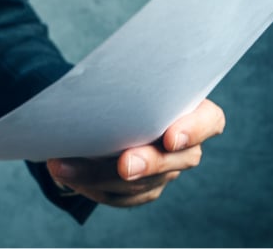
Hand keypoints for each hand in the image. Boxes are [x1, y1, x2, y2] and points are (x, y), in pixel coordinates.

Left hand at [46, 99, 225, 206]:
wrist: (107, 108)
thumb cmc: (123, 85)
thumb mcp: (127, 76)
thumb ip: (126, 82)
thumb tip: (94, 82)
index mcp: (191, 109)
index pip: (209, 121)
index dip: (194, 130)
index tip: (170, 137)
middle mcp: (185, 145)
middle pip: (178, 160)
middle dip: (148, 163)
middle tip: (124, 165)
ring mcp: (166, 171)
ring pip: (142, 183)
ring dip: (99, 176)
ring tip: (62, 166)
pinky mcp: (144, 190)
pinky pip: (121, 196)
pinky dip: (90, 186)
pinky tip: (64, 174)